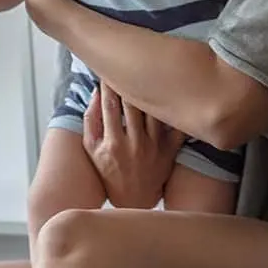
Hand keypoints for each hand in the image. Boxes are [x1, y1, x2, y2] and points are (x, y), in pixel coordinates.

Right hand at [81, 83, 182, 209]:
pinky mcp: (170, 150)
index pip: (111, 105)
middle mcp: (135, 143)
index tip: (110, 72)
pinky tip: (173, 92)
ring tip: (150, 75)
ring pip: (155, 110)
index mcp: (113, 142)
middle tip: (131, 67)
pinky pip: (177, 125)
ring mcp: (154, 147)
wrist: (134, 200)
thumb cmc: (109, 171)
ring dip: (152, 91)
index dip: (110, 85)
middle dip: (130, 83)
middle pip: (134, 104)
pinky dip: (176, 109)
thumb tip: (96, 92)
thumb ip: (91, 120)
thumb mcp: (91, 149)